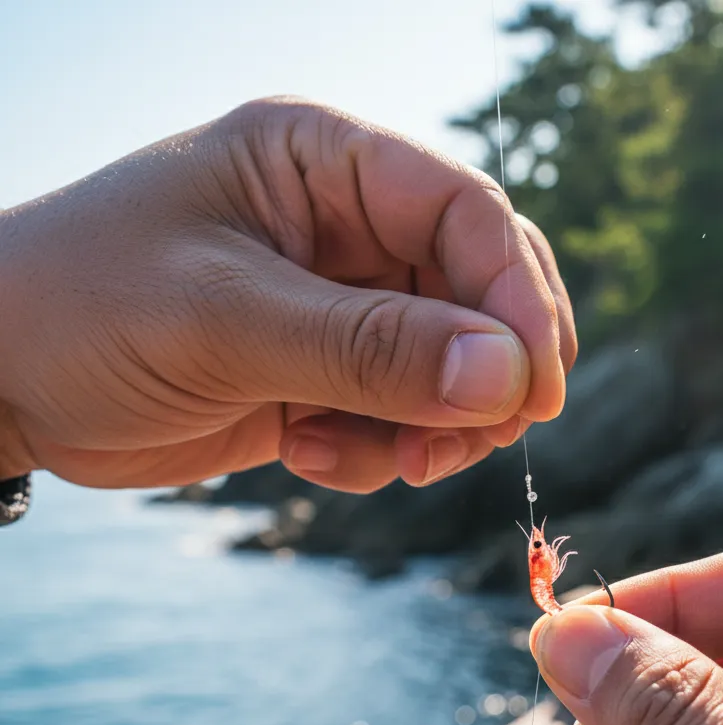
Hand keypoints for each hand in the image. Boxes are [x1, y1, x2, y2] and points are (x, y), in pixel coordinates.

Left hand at [0, 98, 574, 489]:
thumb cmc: (80, 308)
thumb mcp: (226, 319)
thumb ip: (369, 349)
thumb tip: (505, 376)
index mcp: (324, 163)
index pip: (467, 214)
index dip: (517, 298)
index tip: (535, 388)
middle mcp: (345, 228)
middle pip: (476, 295)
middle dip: (484, 376)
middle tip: (473, 440)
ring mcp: (337, 307)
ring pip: (447, 370)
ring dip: (428, 427)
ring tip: (366, 458)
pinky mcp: (323, 375)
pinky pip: (397, 418)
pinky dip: (374, 451)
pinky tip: (303, 454)